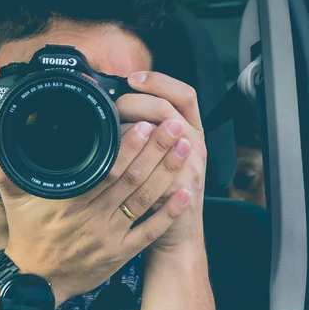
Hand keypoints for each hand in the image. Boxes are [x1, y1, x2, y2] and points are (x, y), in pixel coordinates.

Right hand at [0, 117, 194, 301]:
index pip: (104, 169)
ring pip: (144, 200)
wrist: (35, 281)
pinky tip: (186, 195)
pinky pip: (149, 232)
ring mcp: (110, 237)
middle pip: (132, 179)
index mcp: (70, 201)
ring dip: (167, 173)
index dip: (127, 147)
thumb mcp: (13, 201)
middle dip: (156, 150)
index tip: (143, 124)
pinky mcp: (120, 254)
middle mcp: (93, 217)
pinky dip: (168, 213)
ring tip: (184, 148)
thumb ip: (9, 171)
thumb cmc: (27, 236)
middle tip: (174, 126)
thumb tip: (2, 144)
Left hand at [116, 71, 206, 250]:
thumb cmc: (162, 189)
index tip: (132, 78)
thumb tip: (112, 109)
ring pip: (167, 135)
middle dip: (139, 102)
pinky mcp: (182, 189)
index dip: (159, 81)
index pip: (184, 94)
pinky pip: (160, 169)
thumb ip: (145, 129)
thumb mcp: (159, 153)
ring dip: (138, 129)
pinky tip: (119, 158)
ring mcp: (192, 166)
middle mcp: (196, 144)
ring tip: (116, 128)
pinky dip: (138, 160)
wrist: (178, 231)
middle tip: (117, 106)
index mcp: (191, 130)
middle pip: (171, 109)